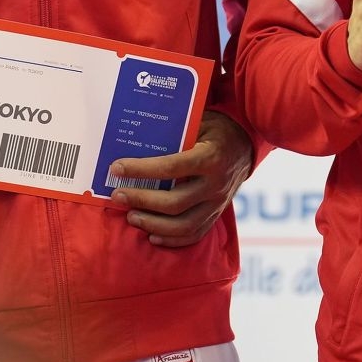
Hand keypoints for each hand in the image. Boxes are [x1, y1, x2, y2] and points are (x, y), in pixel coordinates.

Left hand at [109, 110, 253, 246]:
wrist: (245, 146)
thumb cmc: (215, 131)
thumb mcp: (199, 123)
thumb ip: (174, 133)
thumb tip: (135, 138)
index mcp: (211, 157)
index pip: (171, 167)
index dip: (141, 170)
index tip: (116, 168)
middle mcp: (216, 184)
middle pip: (174, 202)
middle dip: (141, 200)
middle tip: (118, 195)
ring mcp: (217, 203)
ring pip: (183, 225)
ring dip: (152, 223)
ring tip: (131, 216)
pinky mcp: (216, 215)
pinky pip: (194, 234)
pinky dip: (171, 239)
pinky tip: (152, 234)